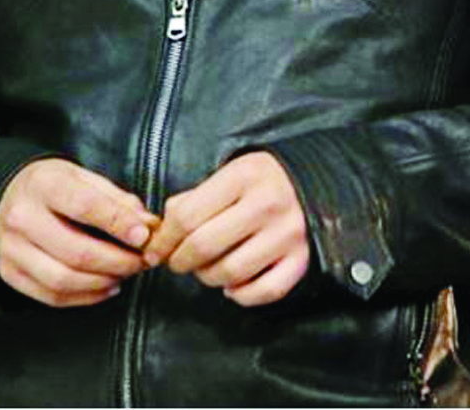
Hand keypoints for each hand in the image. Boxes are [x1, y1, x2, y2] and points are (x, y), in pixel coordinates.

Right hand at [0, 158, 158, 306]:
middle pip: (76, 251)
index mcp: (44, 184)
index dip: (119, 225)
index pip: (86, 207)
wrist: (12, 195)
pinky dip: (86, 297)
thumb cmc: (56, 187)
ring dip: (103, 282)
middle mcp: (21, 217)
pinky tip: (106, 286)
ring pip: (63, 280)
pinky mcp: (9, 273)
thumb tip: (149, 227)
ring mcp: (11, 249)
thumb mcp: (87, 179)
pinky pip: (51, 296)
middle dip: (118, 261)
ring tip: (126, 273)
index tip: (145, 236)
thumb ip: (119, 202)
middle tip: (141, 261)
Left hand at [143, 151, 309, 305]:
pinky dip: (242, 295)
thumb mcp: (228, 174)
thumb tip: (159, 234)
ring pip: (229, 273)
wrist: (314, 182)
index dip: (163, 240)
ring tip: (208, 267)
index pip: (186, 216)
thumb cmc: (261, 182)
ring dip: (208, 277)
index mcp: (246, 175)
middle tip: (178, 261)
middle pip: (202, 247)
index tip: (155, 250)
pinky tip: (234, 283)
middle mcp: (269, 203)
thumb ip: (192, 199)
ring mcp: (288, 234)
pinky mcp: (302, 259)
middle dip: (180, 261)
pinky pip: (263, 292)